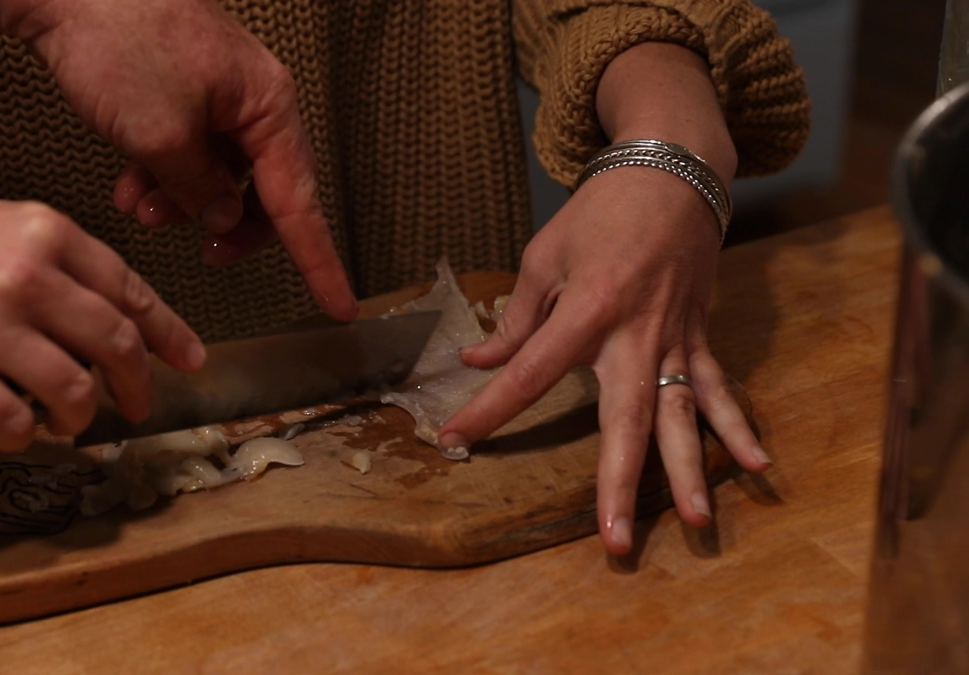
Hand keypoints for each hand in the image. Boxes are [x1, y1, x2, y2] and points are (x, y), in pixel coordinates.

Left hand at [0, 0, 357, 320]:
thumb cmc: (118, 33)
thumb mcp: (162, 135)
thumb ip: (201, 191)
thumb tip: (224, 220)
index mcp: (267, 105)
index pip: (301, 203)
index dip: (319, 261)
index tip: (338, 304)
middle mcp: (252, 99)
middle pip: (264, 191)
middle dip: (228, 225)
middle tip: (206, 252)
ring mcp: (217, 93)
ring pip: (219, 175)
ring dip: (184, 202)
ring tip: (144, 208)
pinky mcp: (182, 89)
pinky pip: (189, 151)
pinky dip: (163, 176)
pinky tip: (131, 184)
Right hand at [0, 191, 201, 451]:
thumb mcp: (18, 229)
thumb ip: (77, 271)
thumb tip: (141, 329)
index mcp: (50, 235)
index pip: (130, 293)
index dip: (168, 334)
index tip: (189, 362)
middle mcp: (25, 276)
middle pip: (115, 345)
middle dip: (136, 386)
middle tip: (136, 406)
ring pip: (72, 391)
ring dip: (81, 417)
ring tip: (69, 419)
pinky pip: (12, 422)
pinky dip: (27, 435)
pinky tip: (21, 427)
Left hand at [437, 168, 770, 553]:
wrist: (673, 172)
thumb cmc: (600, 212)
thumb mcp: (544, 256)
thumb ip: (516, 317)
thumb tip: (480, 361)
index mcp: (587, 309)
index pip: (529, 374)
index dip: (488, 410)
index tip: (454, 440)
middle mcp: (636, 332)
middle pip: (625, 417)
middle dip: (620, 480)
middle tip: (613, 539)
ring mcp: (675, 339)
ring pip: (682, 414)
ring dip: (689, 470)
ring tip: (695, 520)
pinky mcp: (699, 336)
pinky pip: (719, 387)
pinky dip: (737, 425)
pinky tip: (756, 465)